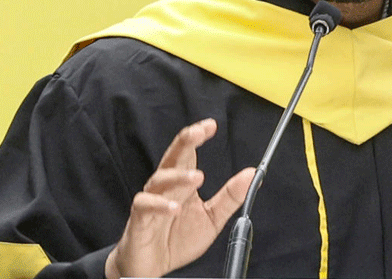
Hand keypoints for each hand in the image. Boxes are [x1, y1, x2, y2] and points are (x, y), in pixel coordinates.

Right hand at [105, 118, 253, 278]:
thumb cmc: (177, 239)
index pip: (189, 153)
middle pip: (173, 157)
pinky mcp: (139, 220)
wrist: (152, 266)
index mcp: (182, 183)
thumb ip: (230, 196)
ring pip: (160, 179)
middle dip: (185, 142)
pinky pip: (145, 206)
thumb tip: (251, 175)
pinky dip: (159, 205)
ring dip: (179, 176)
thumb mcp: (212, 218)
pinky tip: (174, 207)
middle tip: (198, 133)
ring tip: (197, 177)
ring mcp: (151, 201)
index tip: (211, 125)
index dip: (197, 137)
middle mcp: (166, 187)